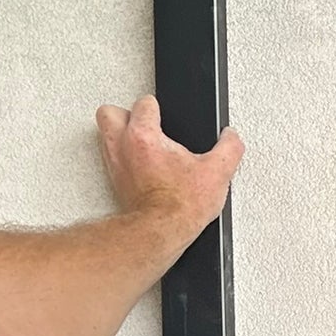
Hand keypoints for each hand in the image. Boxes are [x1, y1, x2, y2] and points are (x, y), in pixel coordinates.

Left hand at [95, 96, 243, 235]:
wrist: (162, 233)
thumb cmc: (180, 206)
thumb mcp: (218, 172)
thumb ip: (229, 147)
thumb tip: (231, 138)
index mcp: (144, 136)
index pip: (144, 103)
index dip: (158, 107)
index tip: (167, 118)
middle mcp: (122, 148)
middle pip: (109, 112)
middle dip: (125, 114)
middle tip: (145, 124)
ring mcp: (114, 166)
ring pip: (105, 135)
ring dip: (120, 134)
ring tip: (143, 142)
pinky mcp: (114, 183)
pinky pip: (110, 160)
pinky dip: (123, 159)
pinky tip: (141, 166)